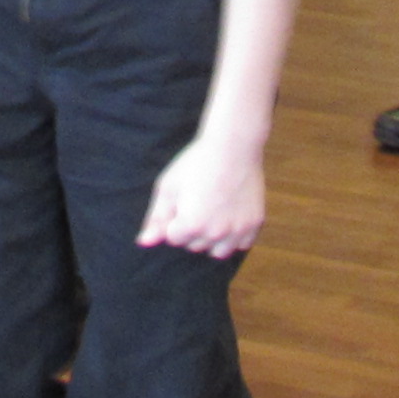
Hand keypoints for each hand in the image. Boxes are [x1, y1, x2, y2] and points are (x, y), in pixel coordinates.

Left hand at [137, 131, 268, 257]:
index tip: (182, 198)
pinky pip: (241, 245)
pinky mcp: (255, 225)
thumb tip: (144, 243)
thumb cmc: (196, 163)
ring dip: (211, 238)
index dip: (174, 218)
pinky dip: (234, 236)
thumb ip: (156, 218)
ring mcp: (238, 230)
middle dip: (191, 229)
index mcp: (192, 224)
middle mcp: (216, 233)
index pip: (174, 238)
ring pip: (217, 252)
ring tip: (212, 213)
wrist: (233, 145)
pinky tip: (228, 216)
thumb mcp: (168, 186)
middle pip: (194, 245)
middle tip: (198, 200)